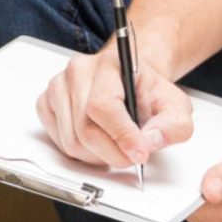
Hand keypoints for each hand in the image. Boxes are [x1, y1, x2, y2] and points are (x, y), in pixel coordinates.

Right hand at [37, 42, 193, 171]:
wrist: (129, 81)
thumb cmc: (146, 91)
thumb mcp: (174, 105)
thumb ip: (173, 124)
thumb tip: (151, 141)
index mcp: (109, 64)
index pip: (103, 105)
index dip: (121, 136)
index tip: (139, 153)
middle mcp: (78, 72)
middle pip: (85, 129)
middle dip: (112, 153)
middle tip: (131, 157)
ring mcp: (58, 87)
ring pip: (71, 141)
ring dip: (97, 156)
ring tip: (117, 149)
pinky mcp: (46, 104)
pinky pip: (58, 142)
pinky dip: (80, 152)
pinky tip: (97, 143)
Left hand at [189, 127, 221, 221]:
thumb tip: (208, 191)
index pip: (184, 199)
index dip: (182, 176)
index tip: (192, 158)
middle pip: (184, 204)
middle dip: (190, 179)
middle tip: (214, 157)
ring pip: (188, 206)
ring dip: (196, 184)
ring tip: (221, 165)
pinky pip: (198, 209)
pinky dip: (202, 191)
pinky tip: (220, 176)